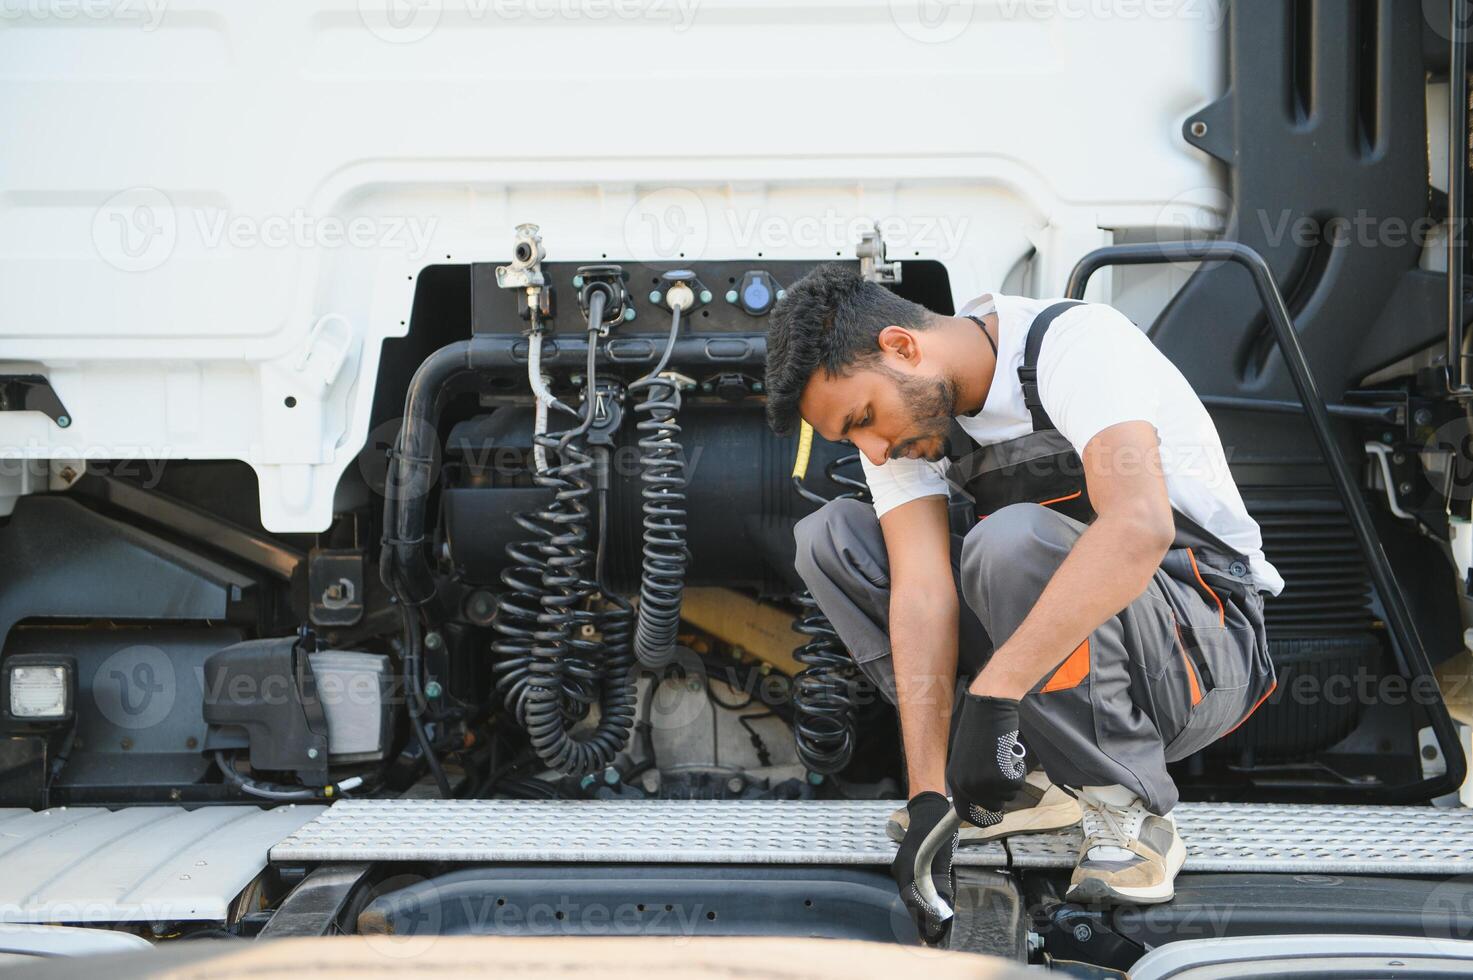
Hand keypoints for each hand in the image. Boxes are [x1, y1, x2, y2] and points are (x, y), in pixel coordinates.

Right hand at [890, 791, 956, 945]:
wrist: (929, 811)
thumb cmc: (935, 831)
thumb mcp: (941, 855)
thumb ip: (940, 878)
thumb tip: (943, 900)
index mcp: (905, 869)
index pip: (911, 901)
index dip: (921, 917)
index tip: (932, 931)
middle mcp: (900, 870)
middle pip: (909, 900)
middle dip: (921, 916)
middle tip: (934, 933)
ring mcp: (903, 867)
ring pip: (911, 894)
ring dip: (921, 909)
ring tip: (933, 923)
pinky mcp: (908, 865)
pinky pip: (913, 886)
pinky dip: (921, 897)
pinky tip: (930, 904)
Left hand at [946, 694, 1026, 827]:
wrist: (989, 705)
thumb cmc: (981, 727)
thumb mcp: (968, 758)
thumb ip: (972, 779)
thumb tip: (982, 802)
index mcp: (955, 779)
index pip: (965, 813)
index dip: (982, 819)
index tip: (995, 819)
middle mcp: (965, 784)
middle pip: (992, 807)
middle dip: (1003, 792)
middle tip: (1002, 769)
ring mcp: (981, 782)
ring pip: (1008, 795)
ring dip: (1011, 778)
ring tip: (1002, 755)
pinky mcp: (999, 776)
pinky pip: (1017, 784)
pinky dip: (1019, 770)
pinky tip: (1009, 753)